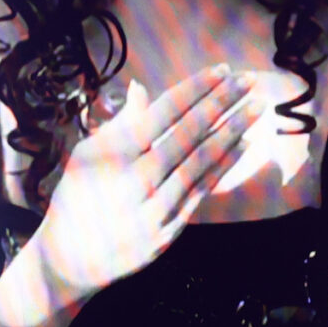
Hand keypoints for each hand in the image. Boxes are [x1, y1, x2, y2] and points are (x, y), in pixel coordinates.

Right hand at [34, 67, 251, 302]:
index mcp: (115, 154)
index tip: (222, 71)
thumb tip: (142, 88)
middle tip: (249, 81)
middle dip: (222, 103)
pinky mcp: (168, 229)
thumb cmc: (79, 194)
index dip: (196, 89)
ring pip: (201, 161)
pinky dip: (223, 165)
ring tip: (256, 109)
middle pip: (188, 133)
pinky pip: (201, 190)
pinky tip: (242, 145)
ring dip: (232, 131)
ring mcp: (155, 206)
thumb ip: (121, 123)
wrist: (71, 256)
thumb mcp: (88, 152)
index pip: (164, 112)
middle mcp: (137, 179)